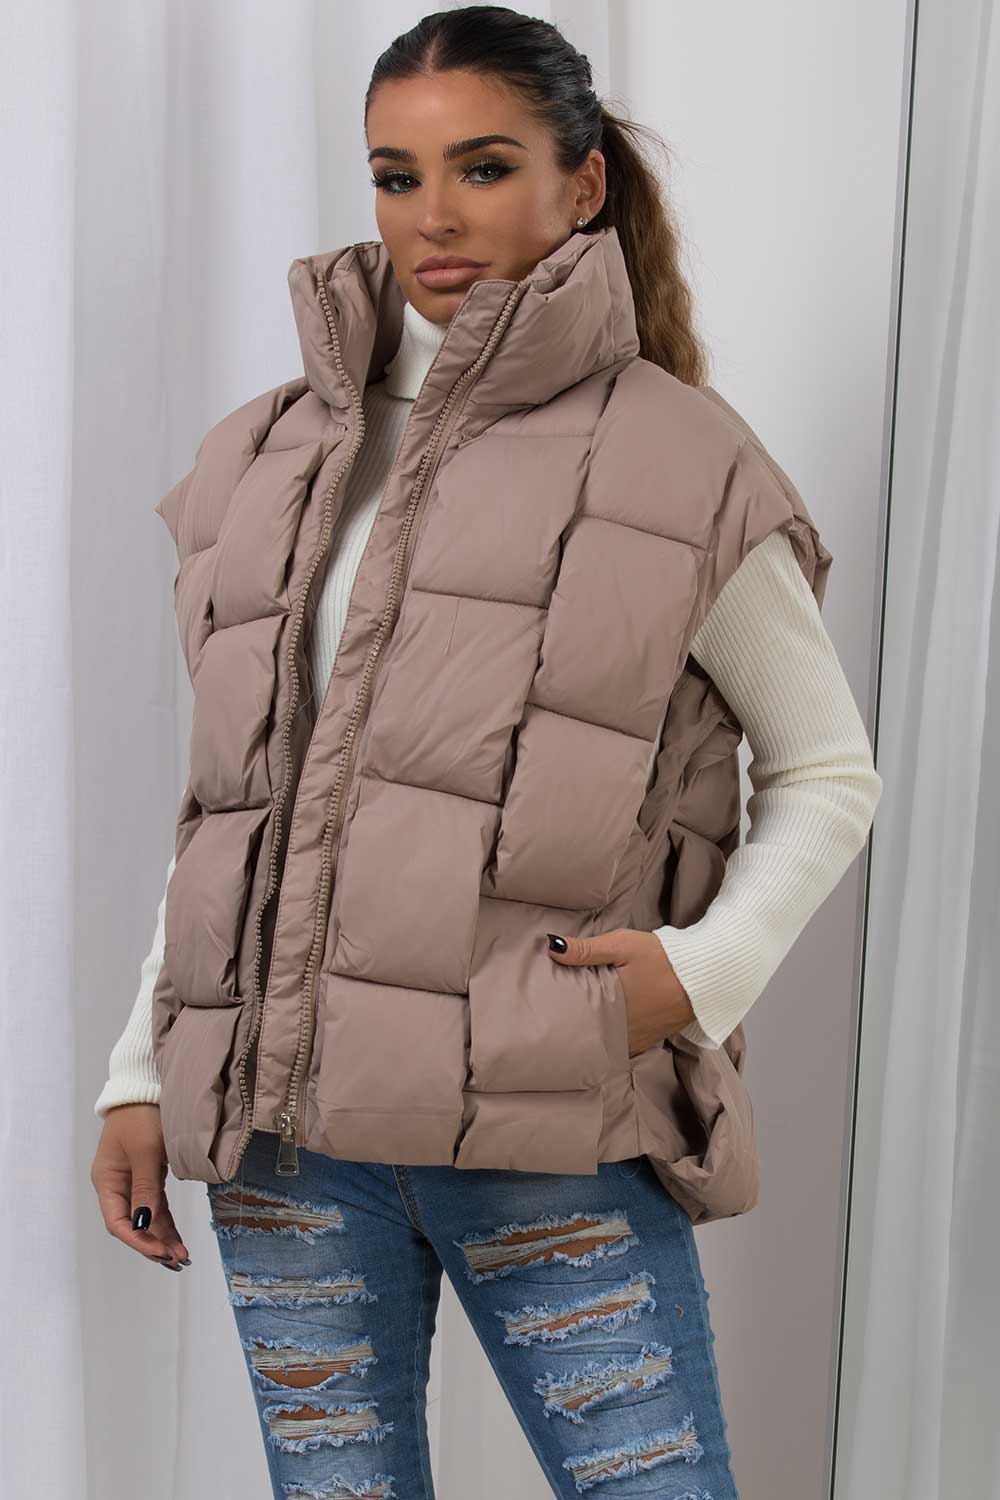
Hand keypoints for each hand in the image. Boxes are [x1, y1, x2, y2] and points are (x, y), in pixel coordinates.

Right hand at [90, 1104, 190, 1269]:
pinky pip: (155, 1204)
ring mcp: (132, 1180)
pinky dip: (165, 1220)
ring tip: (181, 1256)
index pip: (118, 1222)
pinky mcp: (148, 1174)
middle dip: (153, 1244)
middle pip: (132, 1224)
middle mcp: (116, 1184)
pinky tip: (176, 1236)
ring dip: (162, 1236)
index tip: (162, 1252)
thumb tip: (143, 1224)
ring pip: (146, 1217)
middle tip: (177, 1260)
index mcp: (107, 1180)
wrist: (148, 1086)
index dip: (139, 1241)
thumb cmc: (143, 1115)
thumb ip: (145, 1189)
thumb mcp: (146, 1152)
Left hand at [546, 927, 696, 1056]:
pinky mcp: (651, 1039)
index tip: (548, 1006)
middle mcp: (622, 1030)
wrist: (706, 975)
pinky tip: (604, 1031)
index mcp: (611, 1007)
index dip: (560, 1013)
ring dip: (594, 1035)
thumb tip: (552, 948)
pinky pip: (624, 1046)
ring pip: (606, 1042)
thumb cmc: (662, 958)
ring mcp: (638, 1039)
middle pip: (590, 1033)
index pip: (575, 1017)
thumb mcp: (623, 945)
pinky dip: (612, 1040)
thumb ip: (586, 950)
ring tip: (577, 1024)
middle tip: (557, 1017)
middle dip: (575, 1026)